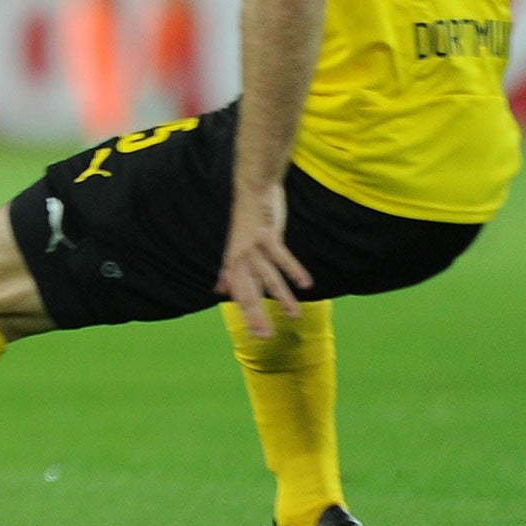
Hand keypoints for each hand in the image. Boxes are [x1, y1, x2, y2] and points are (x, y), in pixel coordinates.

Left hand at [215, 183, 312, 335]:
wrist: (252, 187)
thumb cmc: (246, 221)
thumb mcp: (235, 248)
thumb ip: (229, 271)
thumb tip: (220, 290)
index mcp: (233, 261)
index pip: (239, 292)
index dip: (246, 313)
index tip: (255, 335)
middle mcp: (240, 256)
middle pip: (248, 290)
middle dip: (256, 314)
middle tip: (266, 337)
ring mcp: (252, 245)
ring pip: (267, 277)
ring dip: (281, 297)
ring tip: (294, 316)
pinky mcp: (266, 233)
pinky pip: (281, 256)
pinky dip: (293, 270)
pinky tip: (305, 284)